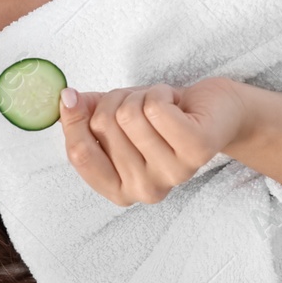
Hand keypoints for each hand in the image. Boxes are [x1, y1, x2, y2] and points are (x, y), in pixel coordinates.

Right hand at [59, 78, 249, 205]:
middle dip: (113, 101)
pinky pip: (156, 108)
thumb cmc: (161, 118)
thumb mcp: (112, 120)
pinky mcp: (196, 150)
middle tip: (136, 104)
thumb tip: (66, 99)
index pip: (79, 155)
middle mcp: (145, 190)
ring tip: (158, 105)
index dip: (72, 121)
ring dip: (140, 96)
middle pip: (102, 126)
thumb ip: (82, 117)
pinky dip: (160, 93)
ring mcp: (172, 173)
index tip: (70, 98)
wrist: (215, 111)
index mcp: (119, 190)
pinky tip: (175, 103)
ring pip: (129, 114)